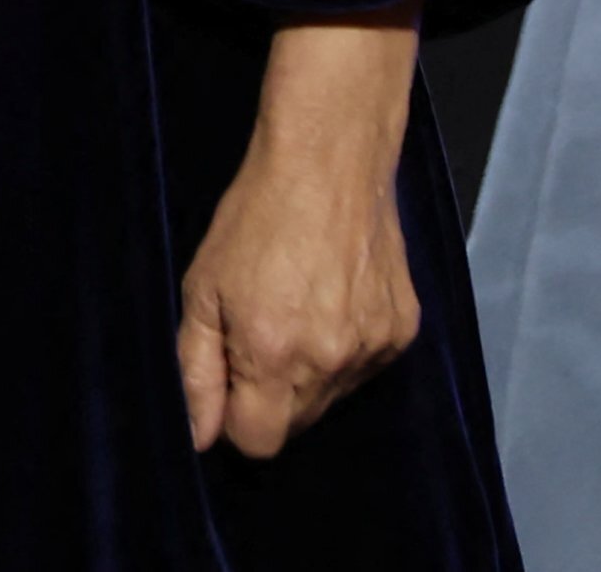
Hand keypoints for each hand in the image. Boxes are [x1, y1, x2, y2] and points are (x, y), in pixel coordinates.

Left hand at [177, 12, 422, 458]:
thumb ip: (196, 372)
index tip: (232, 375)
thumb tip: (200, 438)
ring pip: (333, 396)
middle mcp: (330, 359)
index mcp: (274, 355)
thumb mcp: (202, 289)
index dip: (236, 416)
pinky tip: (337, 297)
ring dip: (313, 370)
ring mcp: (374, 344)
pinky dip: (349, 345)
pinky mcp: (404, 327)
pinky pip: (367, 364)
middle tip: (264, 330)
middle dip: (273, 393)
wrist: (330, 157)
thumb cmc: (257, 216)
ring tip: (304, 305)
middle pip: (296, 423)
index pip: (258, 442)